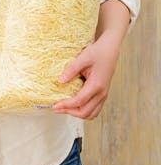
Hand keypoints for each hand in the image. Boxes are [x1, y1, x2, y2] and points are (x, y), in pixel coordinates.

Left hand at [53, 0, 129, 119]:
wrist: (110, 50)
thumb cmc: (97, 52)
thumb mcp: (83, 57)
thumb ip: (71, 69)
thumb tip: (60, 81)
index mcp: (97, 84)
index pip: (79, 101)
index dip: (66, 105)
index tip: (54, 106)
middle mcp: (102, 93)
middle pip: (85, 112)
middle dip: (69, 112)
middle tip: (56, 108)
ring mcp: (104, 95)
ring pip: (91, 114)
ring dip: (77, 114)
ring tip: (63, 108)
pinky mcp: (103, 94)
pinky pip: (95, 109)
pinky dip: (84, 111)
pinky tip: (73, 105)